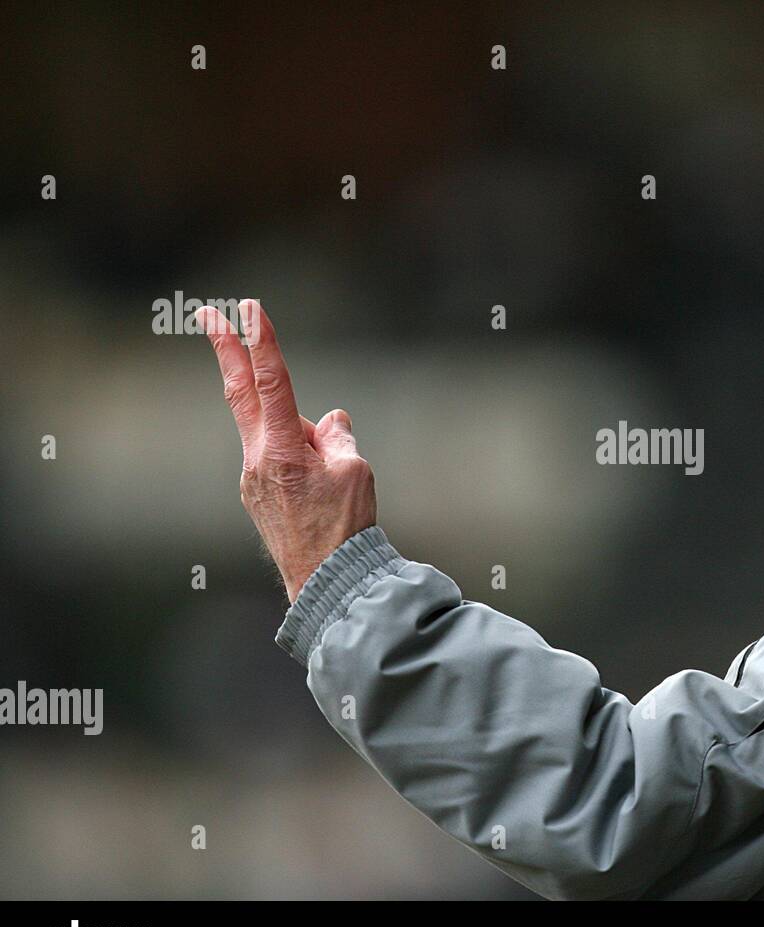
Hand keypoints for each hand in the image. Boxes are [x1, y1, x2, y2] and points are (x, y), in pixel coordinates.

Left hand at [199, 299, 376, 601]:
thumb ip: (338, 436)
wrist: (326, 579)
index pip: (271, 383)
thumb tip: (329, 420)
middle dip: (228, 351)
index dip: (261, 343)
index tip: (250, 309)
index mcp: (282, 448)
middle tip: (208, 314)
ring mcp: (253, 478)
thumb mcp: (355, 471)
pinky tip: (323, 491)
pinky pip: (279, 460)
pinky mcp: (258, 495)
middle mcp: (258, 459)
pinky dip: (301, 458)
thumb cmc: (344, 526)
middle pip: (242, 394)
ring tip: (335, 479)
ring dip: (304, 438)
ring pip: (275, 435)